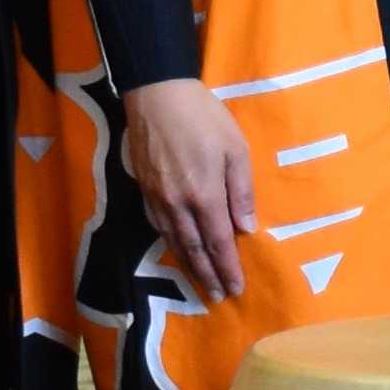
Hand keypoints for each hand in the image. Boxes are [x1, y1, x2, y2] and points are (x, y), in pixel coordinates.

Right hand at [120, 76, 257, 302]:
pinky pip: (158, 226)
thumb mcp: (235, 148)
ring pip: (174, 241)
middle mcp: (178, 205)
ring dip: (189, 265)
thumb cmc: (203, 117)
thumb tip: (246, 228)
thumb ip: (241, 191)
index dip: (228, 268)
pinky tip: (177, 248)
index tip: (236, 289)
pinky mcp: (143, 189)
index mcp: (205, 195)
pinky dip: (170, 244)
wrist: (156, 94)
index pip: (219, 243)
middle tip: (219, 296)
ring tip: (201, 282)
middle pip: (194, 249)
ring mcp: (157, 199)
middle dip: (208, 275)